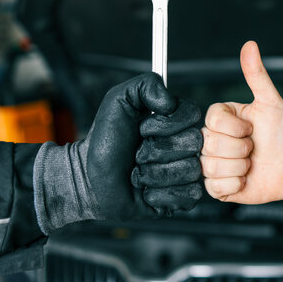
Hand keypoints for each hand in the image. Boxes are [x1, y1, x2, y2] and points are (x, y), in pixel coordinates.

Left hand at [34, 72, 202, 233]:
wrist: (89, 177)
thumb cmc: (106, 140)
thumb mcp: (118, 100)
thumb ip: (146, 84)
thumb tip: (170, 100)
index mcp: (176, 121)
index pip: (193, 114)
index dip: (166, 123)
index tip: (142, 127)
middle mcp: (185, 145)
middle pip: (192, 143)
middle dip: (155, 150)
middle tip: (136, 153)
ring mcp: (186, 172)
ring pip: (189, 170)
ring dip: (154, 174)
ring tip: (137, 173)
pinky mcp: (182, 198)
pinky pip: (188, 195)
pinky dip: (160, 194)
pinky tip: (145, 191)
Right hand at [200, 41, 282, 204]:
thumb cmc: (282, 134)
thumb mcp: (271, 102)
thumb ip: (256, 75)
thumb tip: (250, 45)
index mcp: (220, 119)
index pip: (213, 122)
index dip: (237, 128)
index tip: (251, 129)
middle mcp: (213, 140)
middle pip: (211, 145)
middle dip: (241, 149)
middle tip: (253, 148)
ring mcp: (213, 163)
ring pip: (212, 166)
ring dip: (239, 167)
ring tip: (250, 163)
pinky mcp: (217, 186)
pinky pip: (215, 187)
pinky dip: (235, 184)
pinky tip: (245, 177)